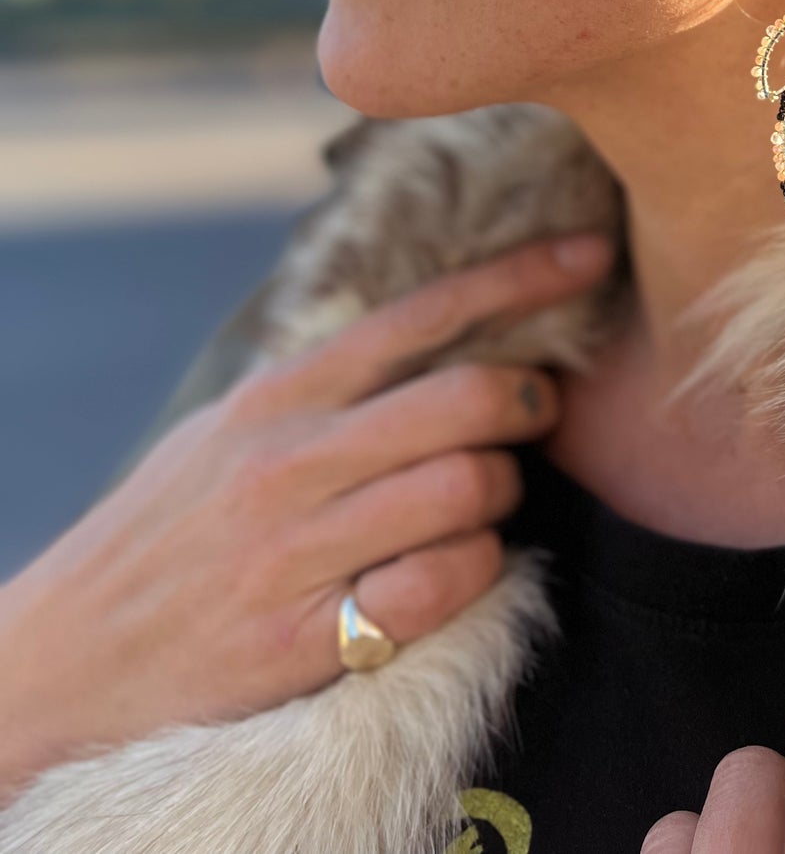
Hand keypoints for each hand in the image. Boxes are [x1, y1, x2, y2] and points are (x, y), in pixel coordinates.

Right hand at [0, 227, 615, 803]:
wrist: (63, 659)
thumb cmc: (166, 535)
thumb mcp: (226, 432)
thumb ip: (322, 387)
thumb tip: (427, 332)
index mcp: (278, 396)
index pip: (420, 313)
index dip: (518, 279)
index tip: (591, 255)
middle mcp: (290, 460)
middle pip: (466, 397)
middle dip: (529, 400)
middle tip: (535, 415)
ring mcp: (296, 550)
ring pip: (467, 489)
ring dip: (500, 496)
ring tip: (478, 507)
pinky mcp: (302, 639)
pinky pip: (437, 589)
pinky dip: (470, 575)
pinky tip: (450, 573)